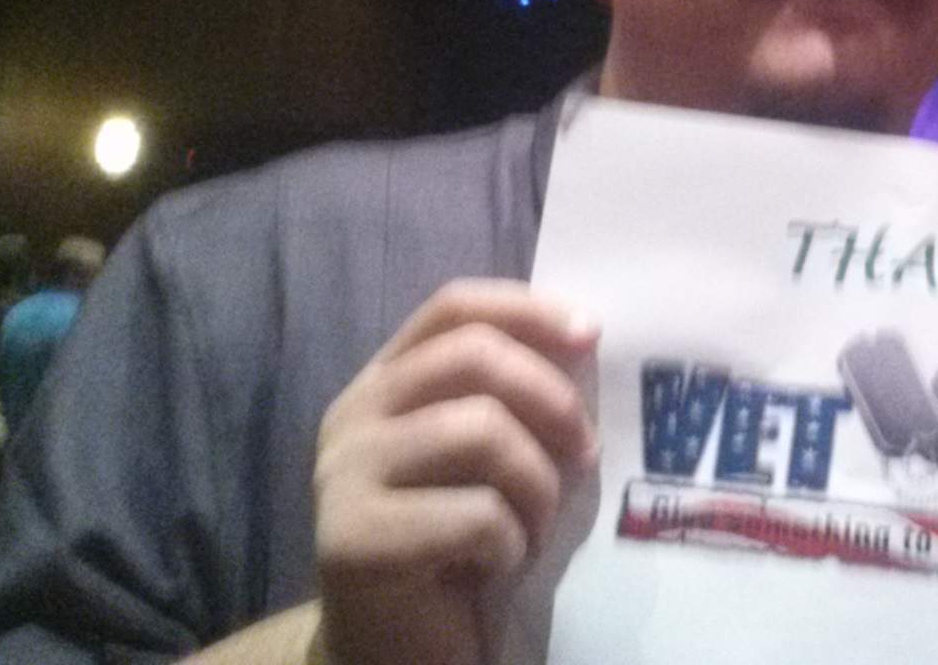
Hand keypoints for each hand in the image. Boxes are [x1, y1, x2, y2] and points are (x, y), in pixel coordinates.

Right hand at [313, 279, 598, 664]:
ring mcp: (344, 475)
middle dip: (551, 398)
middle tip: (586, 452)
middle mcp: (353, 415)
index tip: (593, 334)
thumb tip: (586, 347)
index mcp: (384, 383)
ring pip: (481, 430)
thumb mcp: (486, 460)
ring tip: (534, 526)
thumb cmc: (454, 548)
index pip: (452, 307)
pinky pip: (476, 514)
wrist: (390, 649)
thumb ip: (511, 402)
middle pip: (472, 356)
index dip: (526, 309)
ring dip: (537, 484)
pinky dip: (511, 542)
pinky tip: (498, 564)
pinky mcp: (353, 539)